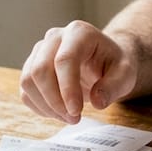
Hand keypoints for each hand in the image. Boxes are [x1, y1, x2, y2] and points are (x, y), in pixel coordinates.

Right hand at [19, 19, 137, 123]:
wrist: (104, 61)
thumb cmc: (115, 65)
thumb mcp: (126, 74)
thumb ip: (115, 86)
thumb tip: (97, 101)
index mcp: (80, 33)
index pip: (65, 60)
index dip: (67, 89)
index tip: (76, 111)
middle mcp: (55, 37)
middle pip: (40, 70)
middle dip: (55, 100)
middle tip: (74, 117)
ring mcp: (40, 51)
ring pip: (28, 81)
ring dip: (47, 106)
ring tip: (70, 117)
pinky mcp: (31, 67)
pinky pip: (25, 91)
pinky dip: (40, 107)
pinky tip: (60, 112)